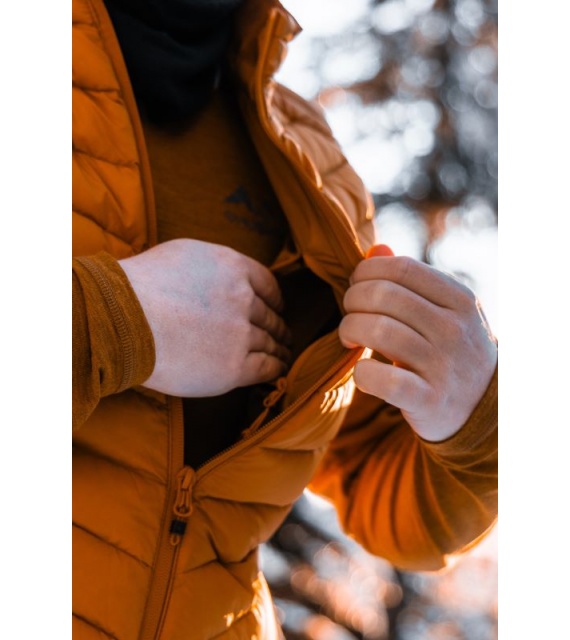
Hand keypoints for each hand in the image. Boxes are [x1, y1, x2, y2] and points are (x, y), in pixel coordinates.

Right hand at [119, 239, 291, 396]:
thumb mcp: (185, 255)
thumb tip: (224, 276)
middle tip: (283, 334)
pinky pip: (266, 368)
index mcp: (233, 267)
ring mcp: (240, 333)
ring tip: (283, 354)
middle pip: (270, 315)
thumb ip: (214, 266)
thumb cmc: (142, 286)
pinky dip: (276, 369)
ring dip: (279, 348)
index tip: (279, 307)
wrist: (124, 321)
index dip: (276, 299)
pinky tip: (277, 371)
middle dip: (278, 326)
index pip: (268, 284)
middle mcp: (243, 298)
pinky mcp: (233, 367)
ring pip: (270, 342)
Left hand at [339, 245, 496, 440]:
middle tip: (350, 314)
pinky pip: (382, 378)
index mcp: (460, 299)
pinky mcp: (429, 401)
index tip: (356, 286)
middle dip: (352, 300)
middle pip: (383, 295)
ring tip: (349, 339)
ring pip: (377, 331)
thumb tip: (375, 249)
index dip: (366, 272)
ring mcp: (444, 365)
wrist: (483, 409)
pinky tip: (362, 371)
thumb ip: (409, 280)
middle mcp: (455, 329)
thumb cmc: (450, 350)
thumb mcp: (444, 310)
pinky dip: (361, 372)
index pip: (401, 268)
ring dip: (349, 331)